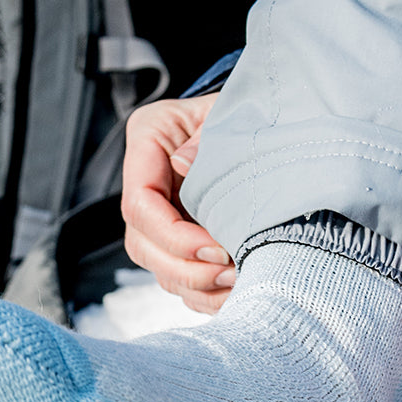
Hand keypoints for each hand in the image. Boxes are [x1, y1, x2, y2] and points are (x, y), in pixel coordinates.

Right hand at [121, 95, 234, 314]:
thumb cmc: (247, 108)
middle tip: (231, 272)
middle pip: (142, 245)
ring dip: (197, 285)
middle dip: (186, 268)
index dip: (175, 236)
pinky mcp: (176, 238)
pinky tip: (232, 292)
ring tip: (237, 284)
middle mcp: (145, 182)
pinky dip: (204, 294)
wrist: (261, 115)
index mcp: (148, 140)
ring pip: (159, 267)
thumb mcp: (231, 109)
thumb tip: (184, 165)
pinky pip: (179, 279)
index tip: (217, 247)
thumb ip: (208, 137)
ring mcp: (158, 215)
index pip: (140, 205)